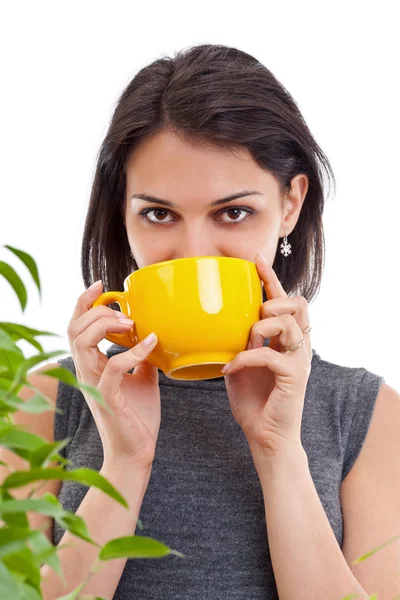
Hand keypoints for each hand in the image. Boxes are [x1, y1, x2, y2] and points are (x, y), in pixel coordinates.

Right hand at [67, 281, 159, 471]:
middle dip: (96, 310)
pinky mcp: (107, 397)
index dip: (84, 302)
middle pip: (74, 328)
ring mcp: (94, 384)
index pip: (77, 327)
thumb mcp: (142, 378)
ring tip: (131, 324)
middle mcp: (87, 371)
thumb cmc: (137, 416)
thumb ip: (141, 357)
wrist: (137, 451)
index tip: (101, 285)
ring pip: (82, 341)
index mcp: (92, 365)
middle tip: (124, 313)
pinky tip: (151, 344)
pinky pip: (113, 366)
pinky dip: (133, 351)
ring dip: (106, 325)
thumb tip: (152, 337)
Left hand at [223, 254, 311, 457]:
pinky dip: (247, 357)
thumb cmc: (253, 399)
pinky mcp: (294, 377)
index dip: (272, 278)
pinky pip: (270, 354)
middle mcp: (299, 345)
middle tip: (255, 314)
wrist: (265, 435)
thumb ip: (239, 340)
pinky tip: (231, 368)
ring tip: (245, 339)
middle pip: (299, 303)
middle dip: (274, 300)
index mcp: (287, 339)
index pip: (285, 300)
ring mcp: (299, 360)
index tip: (254, 260)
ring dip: (261, 326)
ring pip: (288, 322)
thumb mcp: (241, 361)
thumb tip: (220, 320)